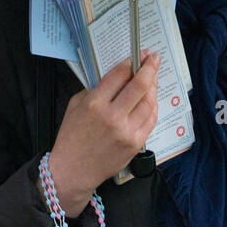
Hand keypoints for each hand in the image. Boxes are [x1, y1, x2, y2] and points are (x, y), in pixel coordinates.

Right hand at [42, 49, 160, 216]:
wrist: (73, 171)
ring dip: (153, 87)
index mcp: (95, 104)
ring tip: (153, 78)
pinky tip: (152, 100)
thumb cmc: (72, 137)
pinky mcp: (135, 144)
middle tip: (154, 58)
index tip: (138, 55)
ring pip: (148, 102)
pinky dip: (153, 107)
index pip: (120, 75)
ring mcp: (126, 131)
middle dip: (150, 68)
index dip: (131, 62)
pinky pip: (150, 120)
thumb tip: (118, 78)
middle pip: (139, 86)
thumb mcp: (76, 105)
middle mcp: (113, 117)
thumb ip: (96, 90)